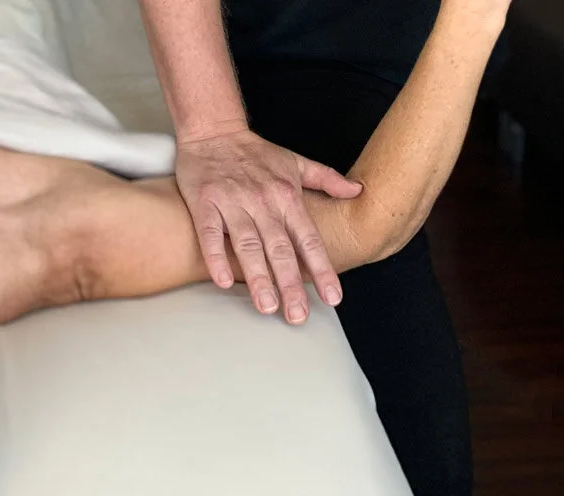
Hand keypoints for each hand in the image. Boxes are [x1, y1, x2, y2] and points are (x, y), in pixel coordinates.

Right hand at [175, 128, 362, 323]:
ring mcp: (233, 203)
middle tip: (297, 315)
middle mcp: (262, 202)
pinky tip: (222, 281)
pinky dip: (215, 257)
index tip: (332, 298)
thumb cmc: (254, 152)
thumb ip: (327, 179)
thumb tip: (357, 190)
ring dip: (258, 277)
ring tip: (266, 306)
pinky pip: (210, 234)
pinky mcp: (205, 203)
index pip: (309, 239)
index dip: (322, 269)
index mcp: (287, 196)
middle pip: (280, 249)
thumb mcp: (295, 161)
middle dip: (291, 284)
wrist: (213, 130)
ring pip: (248, 245)